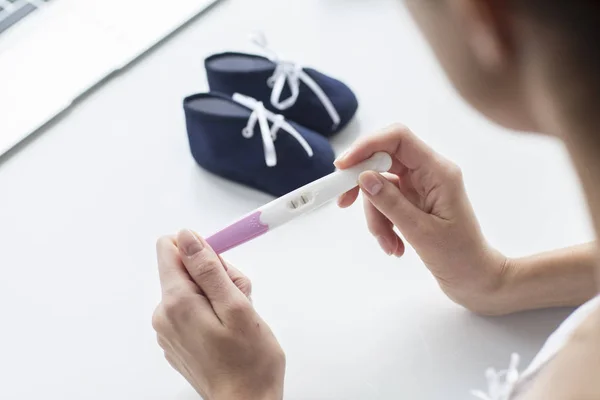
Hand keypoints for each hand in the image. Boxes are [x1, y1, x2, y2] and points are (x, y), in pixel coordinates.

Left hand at [152, 230, 284, 399]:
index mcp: (177, 302)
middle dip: (217, 276)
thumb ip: (209, 269)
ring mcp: (169, 330)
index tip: (222, 268)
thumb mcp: (236, 307)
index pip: (171, 248)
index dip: (202, 250)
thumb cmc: (248, 364)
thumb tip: (187, 238)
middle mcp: (165, 314)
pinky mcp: (178, 340)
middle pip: (186, 269)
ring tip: (237, 320)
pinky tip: (228, 331)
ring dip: (218, 294)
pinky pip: (192, 309)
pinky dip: (212, 312)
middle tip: (239, 300)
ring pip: (193, 289)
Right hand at [336, 124, 507, 313]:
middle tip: (344, 202)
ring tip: (388, 244)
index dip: (367, 145)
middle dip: (364, 186)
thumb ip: (390, 202)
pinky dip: (382, 222)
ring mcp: (421, 186)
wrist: (476, 278)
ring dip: (375, 215)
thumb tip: (363, 177)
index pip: (398, 139)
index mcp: (438, 172)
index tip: (343, 166)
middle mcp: (429, 172)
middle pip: (383, 161)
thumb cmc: (460, 257)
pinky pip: (386, 201)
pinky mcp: (414, 200)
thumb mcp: (421, 231)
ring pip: (381, 185)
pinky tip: (394, 245)